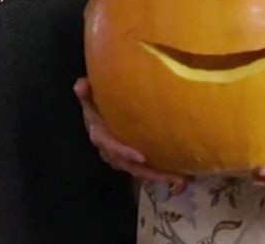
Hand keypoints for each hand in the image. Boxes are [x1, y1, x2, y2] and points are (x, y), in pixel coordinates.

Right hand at [73, 77, 188, 185]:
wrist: (97, 116)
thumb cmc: (96, 104)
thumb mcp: (89, 98)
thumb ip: (86, 93)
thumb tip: (81, 85)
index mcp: (100, 136)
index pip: (111, 146)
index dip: (123, 152)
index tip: (141, 156)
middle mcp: (111, 152)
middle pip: (131, 166)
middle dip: (151, 173)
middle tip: (174, 177)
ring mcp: (121, 159)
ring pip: (140, 171)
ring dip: (161, 176)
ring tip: (182, 179)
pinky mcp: (132, 161)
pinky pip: (146, 170)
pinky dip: (162, 174)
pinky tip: (182, 176)